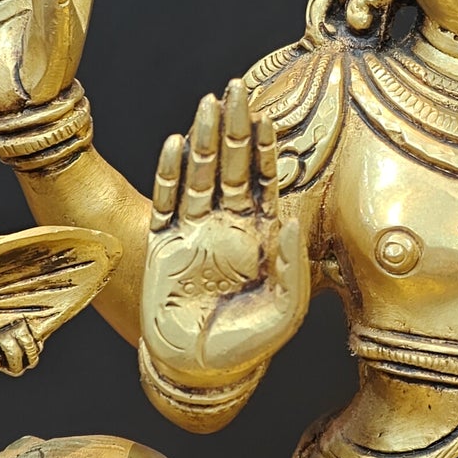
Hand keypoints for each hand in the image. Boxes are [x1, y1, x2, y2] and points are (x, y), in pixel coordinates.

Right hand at [141, 79, 309, 387]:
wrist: (196, 370)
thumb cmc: (247, 346)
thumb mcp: (284, 312)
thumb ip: (293, 266)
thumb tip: (292, 220)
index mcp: (262, 237)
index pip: (267, 181)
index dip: (266, 148)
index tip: (266, 115)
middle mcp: (229, 226)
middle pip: (233, 165)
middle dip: (235, 127)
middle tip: (235, 88)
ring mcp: (195, 232)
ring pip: (199, 174)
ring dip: (203, 139)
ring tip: (207, 104)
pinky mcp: (164, 244)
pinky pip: (166, 200)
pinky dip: (169, 172)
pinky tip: (175, 143)